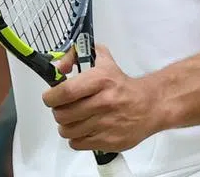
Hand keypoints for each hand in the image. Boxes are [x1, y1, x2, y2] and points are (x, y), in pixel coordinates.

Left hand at [42, 44, 159, 152]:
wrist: (149, 105)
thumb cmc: (120, 82)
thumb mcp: (102, 59)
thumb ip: (75, 55)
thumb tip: (58, 68)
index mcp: (100, 80)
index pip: (66, 92)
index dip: (51, 96)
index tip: (50, 97)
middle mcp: (103, 103)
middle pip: (63, 114)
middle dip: (58, 111)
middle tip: (63, 108)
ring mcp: (106, 125)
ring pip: (68, 131)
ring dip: (66, 125)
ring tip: (74, 119)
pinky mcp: (108, 142)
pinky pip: (77, 144)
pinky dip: (76, 138)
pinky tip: (84, 129)